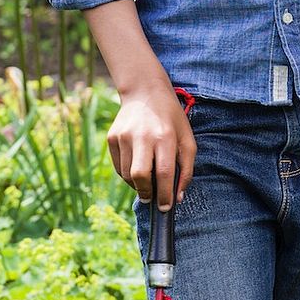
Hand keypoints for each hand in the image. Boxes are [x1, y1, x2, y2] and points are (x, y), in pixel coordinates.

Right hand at [104, 86, 194, 210]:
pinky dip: (127, 173)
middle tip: (151, 198)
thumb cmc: (171, 119)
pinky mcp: (111, 137)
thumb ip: (186, 169)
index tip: (166, 208)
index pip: (164, 172)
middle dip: (146, 192)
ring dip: (137, 183)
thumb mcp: (187, 139)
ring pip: (126, 174)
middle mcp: (142, 136)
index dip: (165, 194)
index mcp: (164, 136)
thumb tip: (177, 198)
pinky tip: (136, 165)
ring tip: (146, 176)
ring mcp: (123, 136)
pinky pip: (118, 166)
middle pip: (140, 176)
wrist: (144, 92)